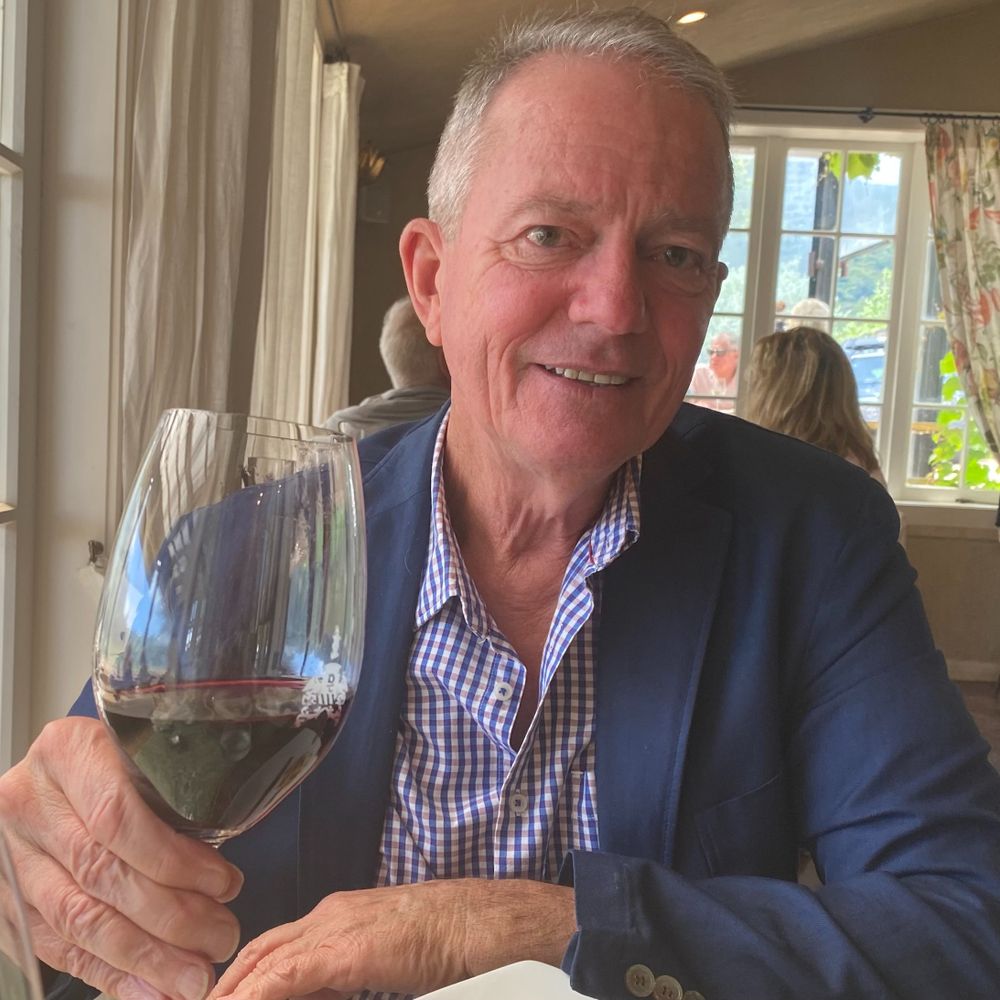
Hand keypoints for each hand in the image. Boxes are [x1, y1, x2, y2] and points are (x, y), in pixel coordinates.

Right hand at [0, 717, 244, 999]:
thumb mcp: (144, 757)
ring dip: (145, 956)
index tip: (224, 884)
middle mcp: (29, 802)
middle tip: (221, 938)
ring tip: (193, 975)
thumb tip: (222, 881)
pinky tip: (149, 987)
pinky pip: (57, 947)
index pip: (117, 816)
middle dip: (170, 917)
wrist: (56, 774)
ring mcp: (9, 855)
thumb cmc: (119, 764)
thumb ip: (172, 799)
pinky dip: (109, 972)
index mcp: (67, 752)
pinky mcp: (5, 901)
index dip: (175, 860)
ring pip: (79, 919)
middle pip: (102, 873)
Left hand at [209, 877, 576, 999]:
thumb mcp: (386, 952)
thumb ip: (349, 968)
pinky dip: (253, 995)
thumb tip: (322, 988)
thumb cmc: (447, 936)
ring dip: (233, 990)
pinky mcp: (341, 952)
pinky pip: (281, 979)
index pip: (274, 946)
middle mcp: (326, 915)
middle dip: (226, 984)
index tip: (225, 997)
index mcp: (336, 915)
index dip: (244, 975)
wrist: (478, 921)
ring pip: (262, 962)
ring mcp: (332, 929)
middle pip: (259, 951)